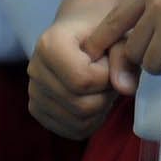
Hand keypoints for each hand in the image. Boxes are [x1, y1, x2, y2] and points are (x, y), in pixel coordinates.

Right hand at [26, 11, 115, 138]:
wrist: (82, 31)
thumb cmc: (103, 30)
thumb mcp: (119, 34)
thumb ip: (124, 58)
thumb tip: (127, 90)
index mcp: (49, 45)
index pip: (83, 80)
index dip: (107, 75)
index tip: (109, 58)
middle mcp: (34, 70)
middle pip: (82, 106)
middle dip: (106, 92)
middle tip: (110, 73)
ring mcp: (33, 93)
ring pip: (79, 122)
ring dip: (101, 106)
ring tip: (101, 82)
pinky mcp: (38, 111)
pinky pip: (73, 130)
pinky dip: (93, 119)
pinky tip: (94, 96)